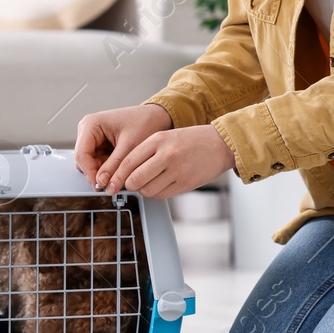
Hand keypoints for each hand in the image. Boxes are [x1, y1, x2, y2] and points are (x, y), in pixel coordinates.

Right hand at [75, 104, 172, 180]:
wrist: (156, 117)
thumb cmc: (144, 122)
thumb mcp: (130, 145)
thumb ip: (115, 165)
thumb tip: (102, 182)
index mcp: (91, 124)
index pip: (82, 154)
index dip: (90, 172)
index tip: (100, 185)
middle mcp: (88, 130)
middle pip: (84, 160)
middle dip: (97, 173)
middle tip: (112, 183)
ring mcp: (93, 137)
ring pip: (91, 163)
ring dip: (103, 171)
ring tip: (120, 173)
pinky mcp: (100, 144)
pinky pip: (99, 162)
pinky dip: (108, 168)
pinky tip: (120, 169)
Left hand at [95, 124, 237, 199]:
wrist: (222, 144)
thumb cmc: (193, 140)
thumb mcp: (167, 137)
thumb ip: (146, 152)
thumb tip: (125, 173)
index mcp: (159, 140)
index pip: (128, 162)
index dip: (117, 175)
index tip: (112, 183)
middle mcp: (167, 155)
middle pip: (135, 179)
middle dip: (129, 185)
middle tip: (130, 184)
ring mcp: (177, 170)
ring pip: (147, 190)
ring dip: (144, 190)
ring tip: (151, 182)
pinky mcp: (186, 183)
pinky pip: (162, 195)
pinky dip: (158, 193)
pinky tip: (164, 184)